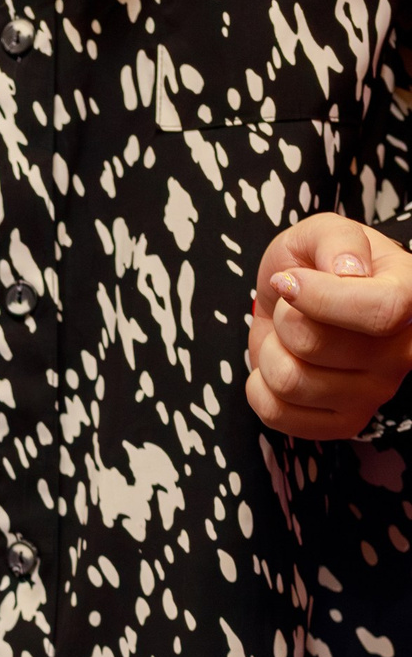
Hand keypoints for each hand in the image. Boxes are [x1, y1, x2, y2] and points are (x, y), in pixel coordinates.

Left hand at [247, 215, 411, 439]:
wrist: (302, 302)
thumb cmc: (317, 266)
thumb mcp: (322, 233)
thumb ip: (336, 239)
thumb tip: (347, 271)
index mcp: (409, 296)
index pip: (380, 311)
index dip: (321, 297)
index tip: (291, 282)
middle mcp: (402, 351)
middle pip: (314, 345)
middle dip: (284, 318)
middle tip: (292, 308)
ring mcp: (375, 393)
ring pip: (290, 382)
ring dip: (270, 352)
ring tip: (286, 337)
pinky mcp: (344, 423)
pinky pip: (277, 414)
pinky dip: (259, 387)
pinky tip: (280, 364)